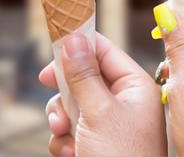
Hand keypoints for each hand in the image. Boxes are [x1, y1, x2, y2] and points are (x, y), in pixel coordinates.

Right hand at [39, 33, 164, 156]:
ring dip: (61, 118)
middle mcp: (124, 102)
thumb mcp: (97, 111)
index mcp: (135, 87)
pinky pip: (71, 128)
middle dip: (64, 91)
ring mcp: (110, 124)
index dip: (77, 46)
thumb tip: (72, 37)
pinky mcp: (97, 143)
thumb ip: (82, 74)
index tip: (52, 45)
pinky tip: (72, 153)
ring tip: (65, 134)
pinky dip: (65, 139)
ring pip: (72, 103)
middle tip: (48, 88)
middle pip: (82, 76)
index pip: (104, 51)